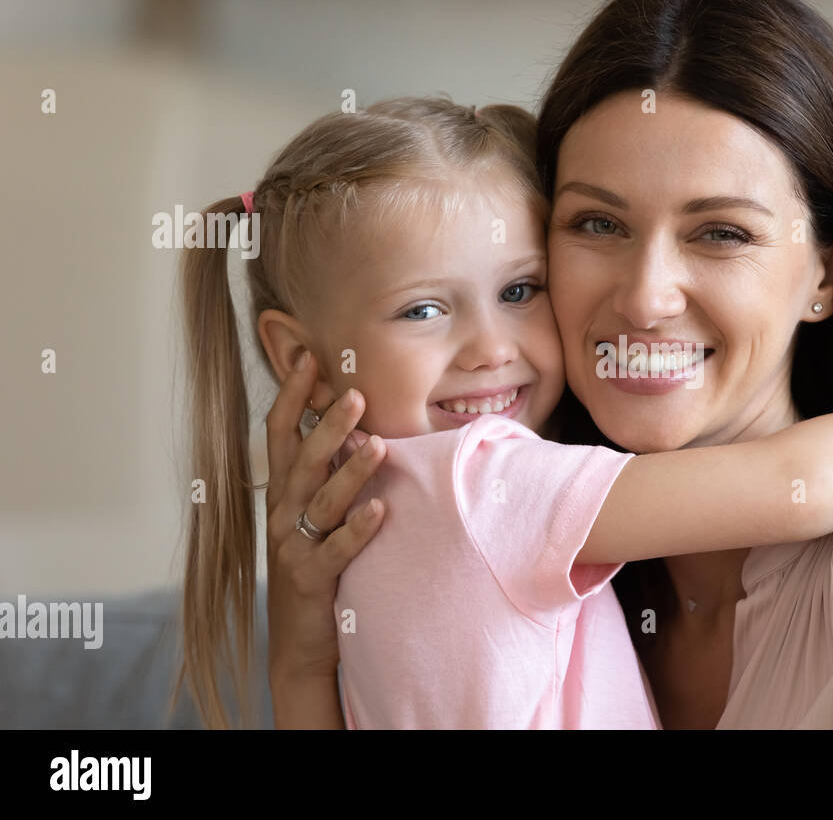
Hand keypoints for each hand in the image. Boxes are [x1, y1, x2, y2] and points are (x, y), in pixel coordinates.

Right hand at [264, 350, 386, 686]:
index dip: (292, 396)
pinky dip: (359, 528)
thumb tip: (352, 427)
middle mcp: (282, 514)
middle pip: (303, 460)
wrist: (299, 642)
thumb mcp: (313, 516)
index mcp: (282, 493)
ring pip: (323, 501)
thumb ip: (325, 475)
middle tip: (354, 391)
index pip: (280, 434)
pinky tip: (382, 509)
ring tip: (378, 443)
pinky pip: (337, 549)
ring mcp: (294, 547)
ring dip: (351, 471)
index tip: (308, 358)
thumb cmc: (314, 567)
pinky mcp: (312, 579)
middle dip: (327, 424)